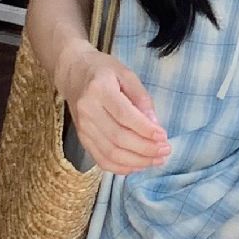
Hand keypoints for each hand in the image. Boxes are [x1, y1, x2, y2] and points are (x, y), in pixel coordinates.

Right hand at [64, 50, 170, 173]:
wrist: (73, 73)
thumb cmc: (103, 71)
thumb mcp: (126, 74)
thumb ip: (142, 98)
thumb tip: (155, 124)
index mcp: (99, 90)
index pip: (124, 116)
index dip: (145, 130)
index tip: (163, 137)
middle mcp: (88, 111)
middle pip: (118, 138)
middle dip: (145, 149)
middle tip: (165, 151)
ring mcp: (83, 127)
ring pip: (110, 153)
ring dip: (137, 162)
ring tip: (156, 160)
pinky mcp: (82, 138)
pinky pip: (101, 160)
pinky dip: (121, 167)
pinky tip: (138, 165)